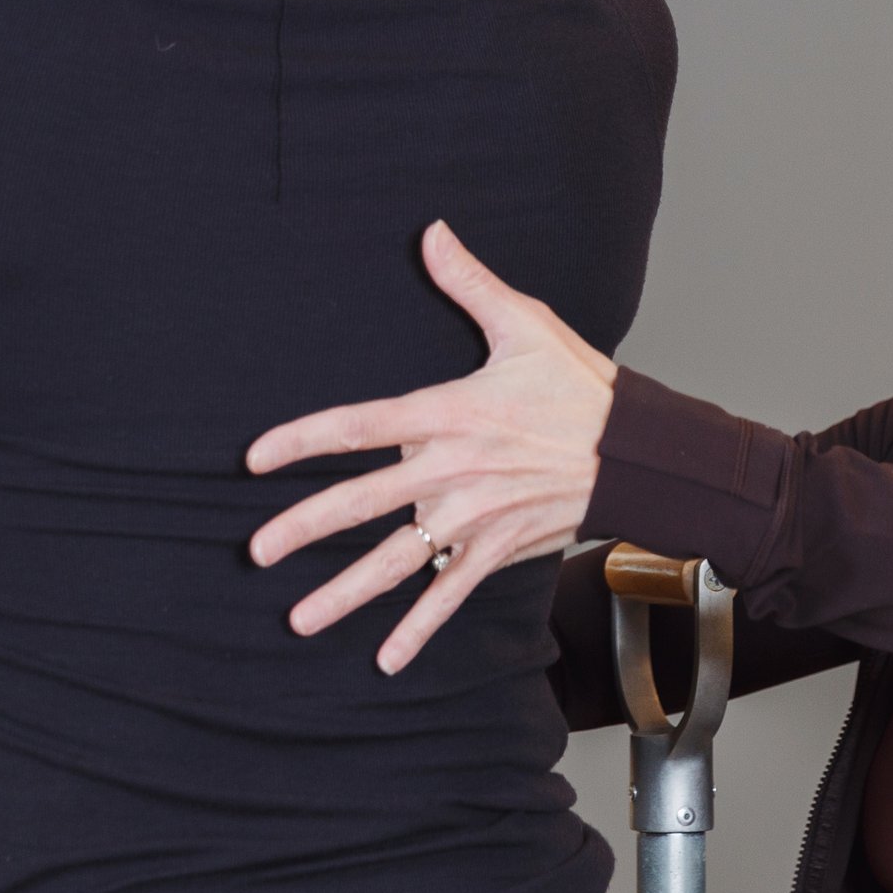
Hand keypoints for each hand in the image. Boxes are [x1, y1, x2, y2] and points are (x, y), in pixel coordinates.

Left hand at [246, 221, 617, 674]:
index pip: (357, 427)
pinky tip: (385, 660)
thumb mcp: (524, 324)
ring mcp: (472, 518)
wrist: (638, 452)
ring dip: (345, 594)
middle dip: (304, 530)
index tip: (254, 459)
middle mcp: (451, 472)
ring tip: (298, 619)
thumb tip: (432, 232)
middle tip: (255, 552)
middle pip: (362, 504)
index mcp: (447, 414)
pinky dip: (417, 630)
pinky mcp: (496, 549)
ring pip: (396, 561)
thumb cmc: (579, 386)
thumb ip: (469, 282)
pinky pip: (449, 596)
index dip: (301, 440)